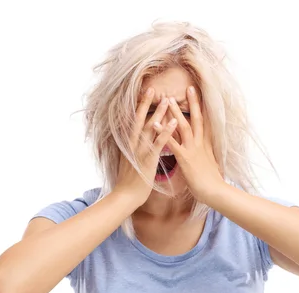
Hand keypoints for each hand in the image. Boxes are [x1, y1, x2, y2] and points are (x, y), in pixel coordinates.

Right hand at [114, 88, 177, 205]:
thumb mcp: (129, 163)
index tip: (144, 95)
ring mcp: (139, 151)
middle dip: (146, 103)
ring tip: (167, 100)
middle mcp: (132, 145)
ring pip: (149, 128)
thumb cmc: (129, 182)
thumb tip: (135, 144)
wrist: (125, 197)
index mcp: (128, 145)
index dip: (139, 108)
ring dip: (159, 113)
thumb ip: (133, 151)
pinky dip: (166, 131)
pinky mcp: (147, 160)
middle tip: (153, 88)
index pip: (133, 122)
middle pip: (139, 120)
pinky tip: (174, 122)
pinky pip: (159, 143)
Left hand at [164, 86, 224, 202]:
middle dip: (193, 103)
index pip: (205, 123)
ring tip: (167, 99)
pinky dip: (163, 132)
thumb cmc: (212, 182)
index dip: (203, 110)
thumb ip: (205, 155)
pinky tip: (154, 123)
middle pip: (196, 119)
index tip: (201, 98)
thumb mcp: (210, 165)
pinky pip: (172, 143)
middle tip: (189, 88)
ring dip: (175, 112)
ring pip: (183, 126)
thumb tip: (205, 152)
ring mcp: (193, 150)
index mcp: (206, 145)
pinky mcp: (186, 158)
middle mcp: (200, 144)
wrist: (216, 192)